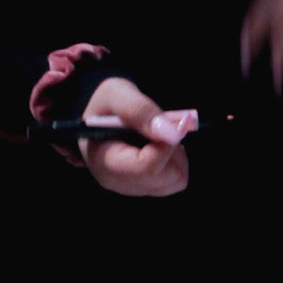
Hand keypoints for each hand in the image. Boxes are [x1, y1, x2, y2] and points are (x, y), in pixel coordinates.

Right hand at [80, 76, 194, 196]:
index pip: (146, 168)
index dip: (167, 146)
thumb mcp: (115, 94)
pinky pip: (179, 179)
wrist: (104, 115)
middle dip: (171, 148)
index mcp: (103, 163)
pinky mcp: (151, 188)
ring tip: (156, 135)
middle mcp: (119, 182)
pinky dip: (177, 160)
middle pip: (167, 176)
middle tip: (161, 126)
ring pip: (177, 179)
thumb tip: (171, 133)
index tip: (179, 124)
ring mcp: (136, 188)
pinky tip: (161, 146)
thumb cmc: (106, 105)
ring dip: (175, 153)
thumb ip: (139, 110)